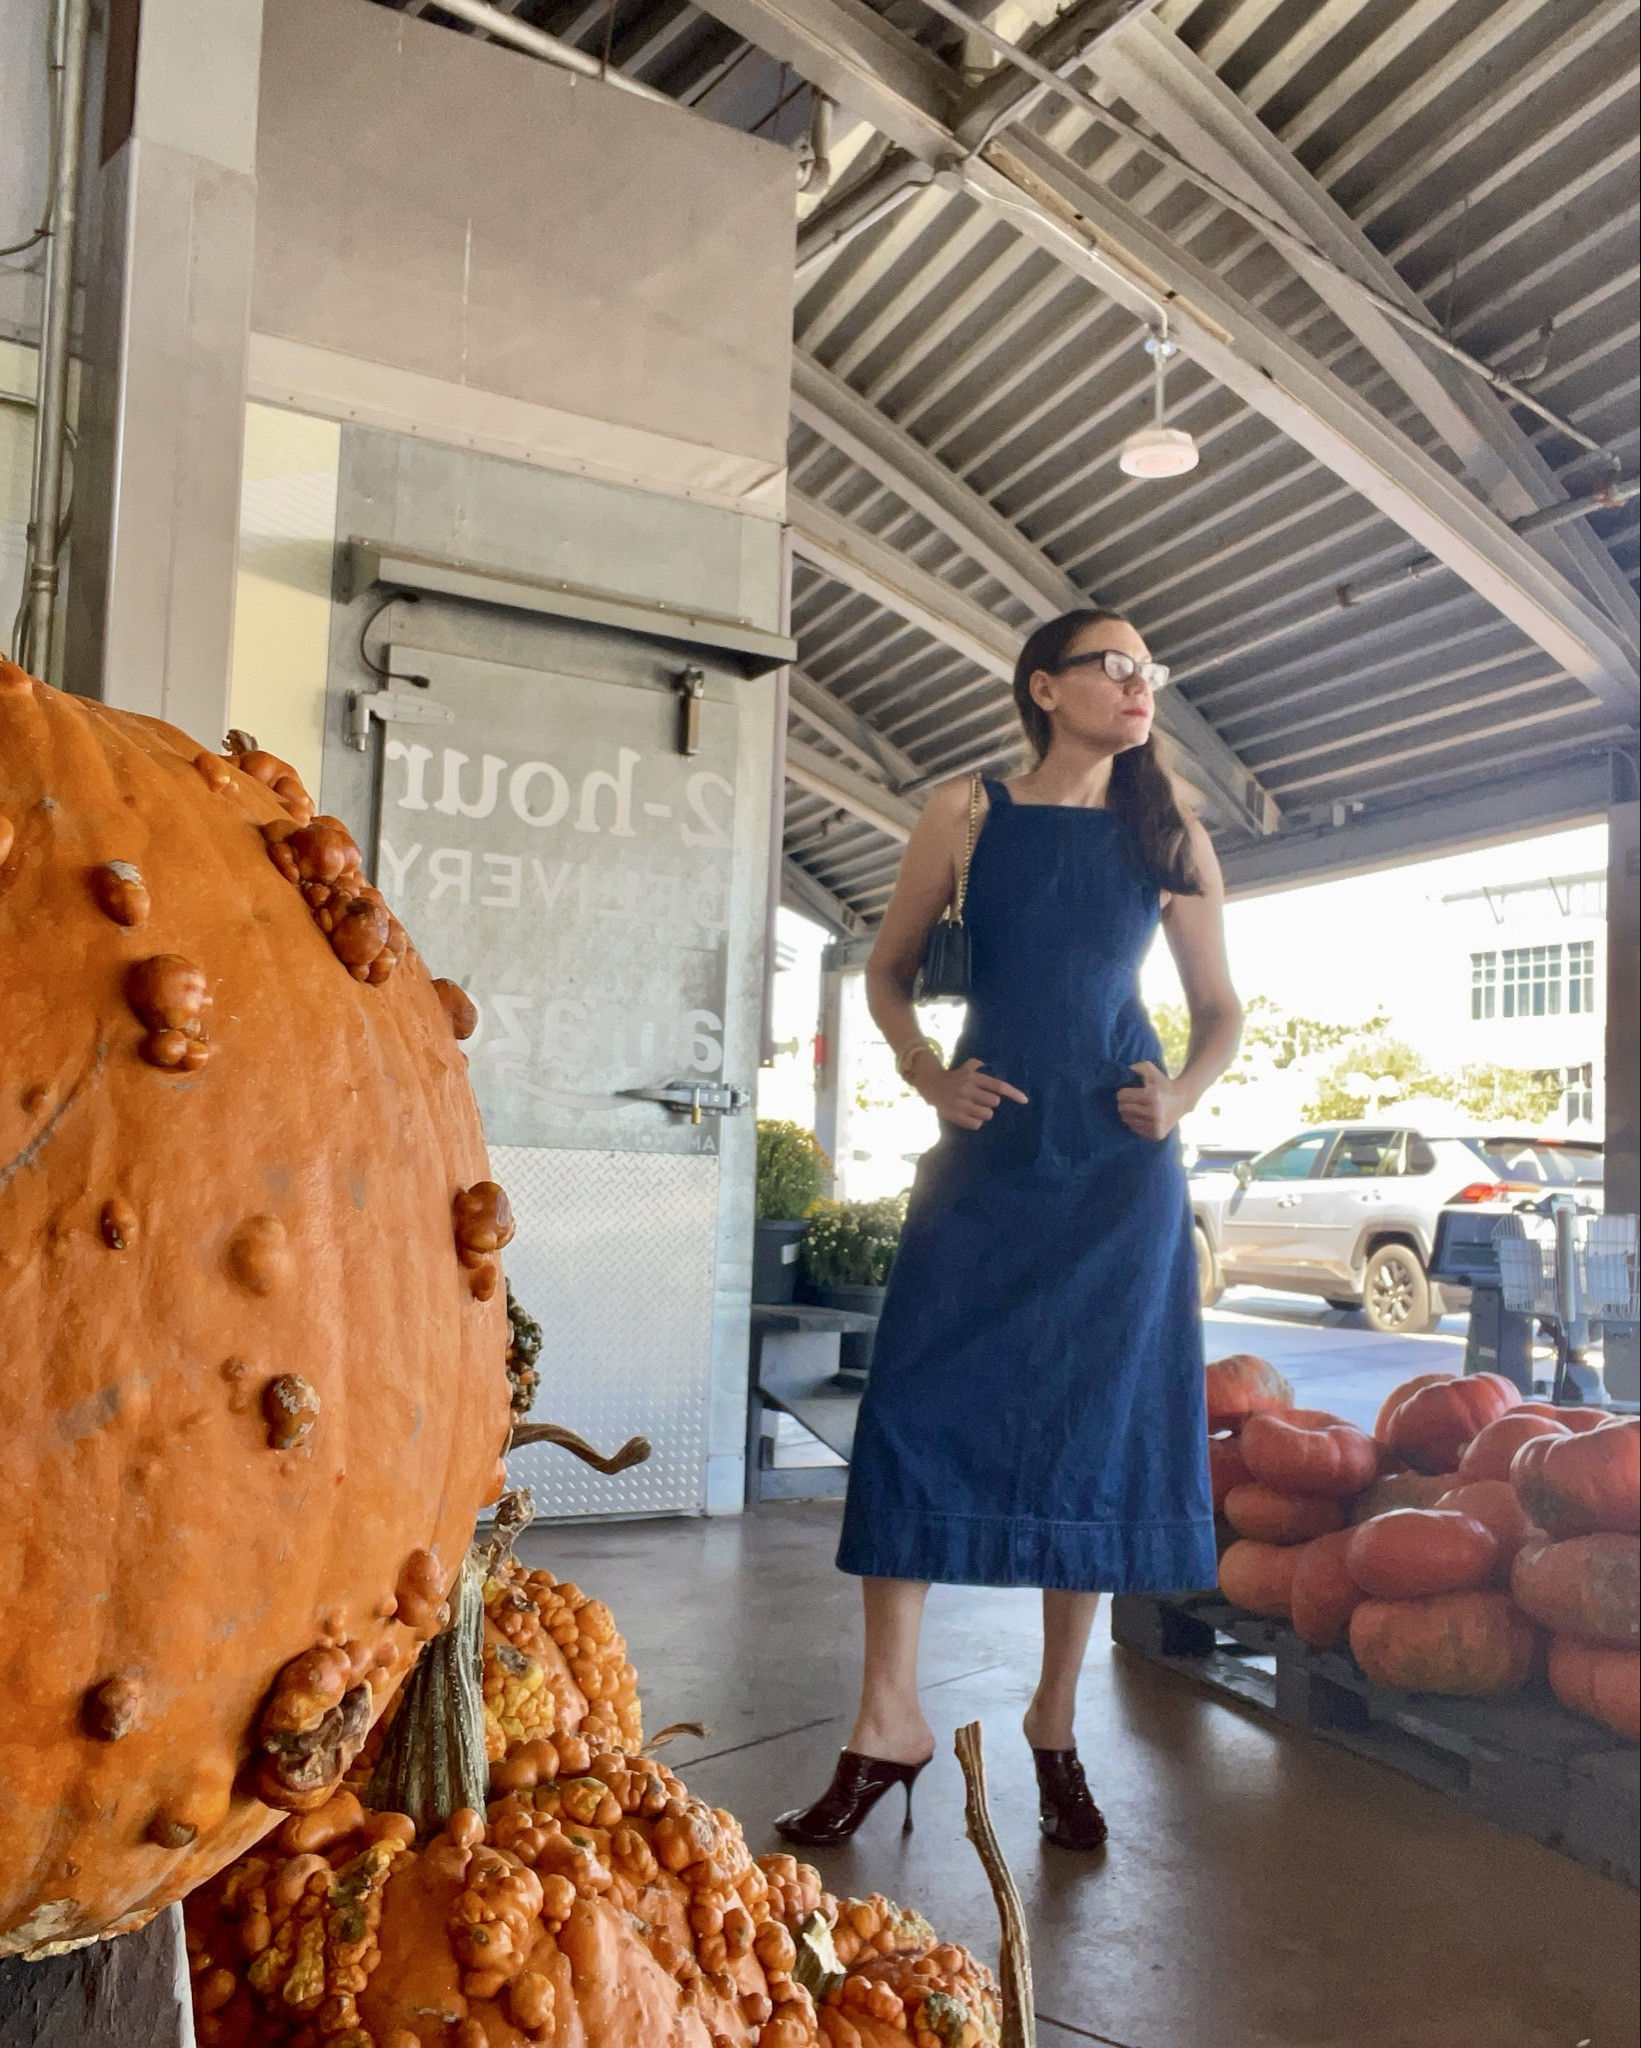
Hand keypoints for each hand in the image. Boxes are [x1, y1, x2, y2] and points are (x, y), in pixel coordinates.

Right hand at [913, 1054, 1028, 1131]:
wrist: (931, 1084)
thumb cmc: (955, 1076)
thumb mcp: (968, 1066)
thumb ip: (983, 1067)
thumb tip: (998, 1070)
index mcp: (973, 1077)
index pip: (998, 1086)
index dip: (1013, 1093)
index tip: (1025, 1100)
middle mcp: (968, 1090)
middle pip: (994, 1102)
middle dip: (991, 1102)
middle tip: (983, 1100)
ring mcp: (961, 1104)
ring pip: (986, 1114)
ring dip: (984, 1112)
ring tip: (976, 1108)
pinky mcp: (954, 1116)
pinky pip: (976, 1124)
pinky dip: (976, 1122)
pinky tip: (970, 1116)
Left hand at [1116, 1060, 1183, 1140]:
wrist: (1183, 1099)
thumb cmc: (1163, 1083)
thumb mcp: (1151, 1070)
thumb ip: (1136, 1067)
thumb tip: (1121, 1072)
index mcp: (1152, 1096)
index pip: (1122, 1096)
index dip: (1123, 1092)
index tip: (1127, 1091)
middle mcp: (1154, 1112)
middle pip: (1123, 1109)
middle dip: (1124, 1103)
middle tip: (1131, 1100)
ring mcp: (1156, 1125)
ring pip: (1127, 1120)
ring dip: (1128, 1113)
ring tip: (1137, 1108)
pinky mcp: (1157, 1134)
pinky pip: (1135, 1129)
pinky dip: (1135, 1122)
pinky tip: (1142, 1116)